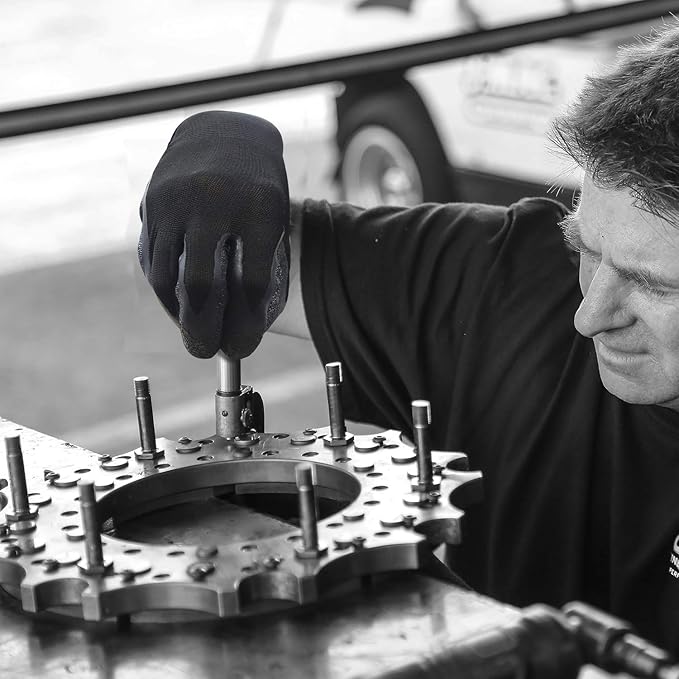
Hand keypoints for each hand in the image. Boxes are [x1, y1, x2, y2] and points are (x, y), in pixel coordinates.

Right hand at [139, 111, 289, 358]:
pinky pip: (151, 258)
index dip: (246, 322)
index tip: (242, 345)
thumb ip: (259, 263)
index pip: (252, 282)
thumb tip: (241, 323)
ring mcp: (179, 200)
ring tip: (191, 330)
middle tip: (206, 352)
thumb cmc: (258, 188)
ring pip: (166, 276)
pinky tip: (175, 303)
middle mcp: (215, 201)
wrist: (226, 136)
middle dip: (203, 327)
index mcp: (260, 208)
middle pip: (201, 284)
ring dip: (176, 312)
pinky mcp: (153, 202)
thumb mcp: (274, 218)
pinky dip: (162, 288)